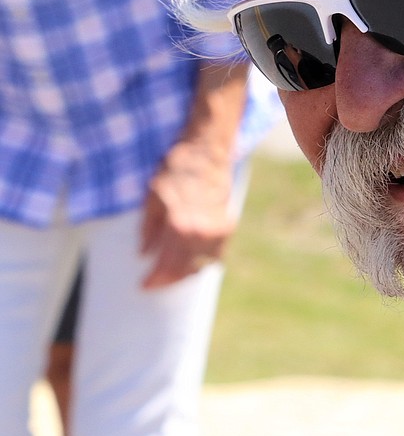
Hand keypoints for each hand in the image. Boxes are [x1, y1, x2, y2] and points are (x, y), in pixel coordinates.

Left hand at [140, 137, 236, 288]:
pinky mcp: (227, 223)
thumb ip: (149, 229)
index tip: (144, 285)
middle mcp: (202, 231)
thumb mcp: (153, 197)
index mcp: (180, 226)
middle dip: (169, 279)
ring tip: (172, 273)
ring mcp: (218, 229)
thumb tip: (144, 253)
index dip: (155, 279)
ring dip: (187, 271)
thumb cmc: (176, 168)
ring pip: (203, 264)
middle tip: (156, 282)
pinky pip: (217, 253)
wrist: (207, 149)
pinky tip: (193, 259)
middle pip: (185, 269)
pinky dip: (205, 260)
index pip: (167, 266)